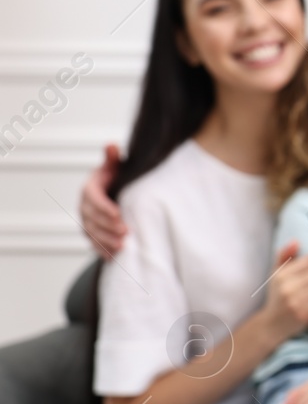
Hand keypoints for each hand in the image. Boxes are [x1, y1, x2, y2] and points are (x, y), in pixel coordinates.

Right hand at [81, 144, 125, 258]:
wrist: (115, 191)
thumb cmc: (117, 177)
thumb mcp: (116, 166)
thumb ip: (113, 159)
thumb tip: (111, 145)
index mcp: (90, 190)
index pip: (94, 200)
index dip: (105, 208)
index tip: (118, 215)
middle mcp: (85, 207)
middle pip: (92, 219)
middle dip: (108, 227)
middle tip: (126, 232)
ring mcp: (87, 222)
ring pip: (92, 234)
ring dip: (106, 241)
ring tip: (122, 246)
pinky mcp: (92, 233)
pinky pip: (94, 244)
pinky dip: (103, 251)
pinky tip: (114, 258)